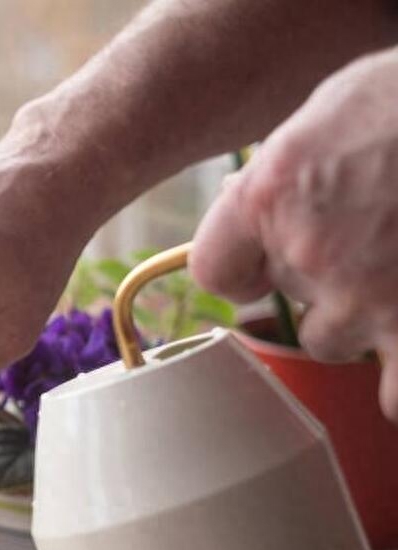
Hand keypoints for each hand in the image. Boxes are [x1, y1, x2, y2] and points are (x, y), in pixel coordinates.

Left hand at [191, 48, 397, 419]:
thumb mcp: (329, 111)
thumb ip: (285, 171)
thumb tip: (252, 202)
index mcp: (271, 195)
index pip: (215, 269)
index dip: (241, 269)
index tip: (262, 266)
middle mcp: (309, 253)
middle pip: (285, 298)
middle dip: (318, 279)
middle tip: (367, 242)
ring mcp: (369, 295)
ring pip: (330, 342)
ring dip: (357, 321)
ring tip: (392, 276)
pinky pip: (396, 395)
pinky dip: (397, 387)